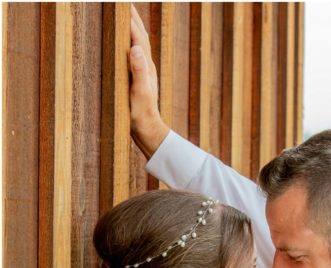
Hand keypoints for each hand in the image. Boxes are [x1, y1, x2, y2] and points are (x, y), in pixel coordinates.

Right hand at [129, 4, 168, 157]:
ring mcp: (143, 71)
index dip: (130, 18)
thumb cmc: (141, 114)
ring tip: (123, 13)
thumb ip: (139, 71)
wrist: (148, 130)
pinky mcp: (138, 77)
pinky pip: (134, 52)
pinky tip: (124, 40)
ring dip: (131, 26)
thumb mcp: (139, 93)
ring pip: (138, 42)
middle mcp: (146, 65)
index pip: (137, 35)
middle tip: (123, 2)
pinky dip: (129, 40)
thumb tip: (136, 48)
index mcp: (145, 65)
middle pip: (139, 35)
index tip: (121, 3)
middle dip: (132, 16)